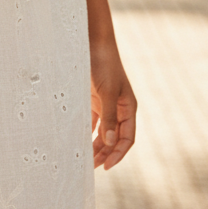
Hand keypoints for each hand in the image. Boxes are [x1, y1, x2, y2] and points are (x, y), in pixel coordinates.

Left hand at [90, 40, 136, 169]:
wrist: (92, 41)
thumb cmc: (104, 64)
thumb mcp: (107, 91)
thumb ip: (109, 117)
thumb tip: (110, 142)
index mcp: (128, 108)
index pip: (127, 138)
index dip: (119, 153)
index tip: (106, 166)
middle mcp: (119, 108)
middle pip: (114, 138)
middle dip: (105, 153)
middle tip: (91, 167)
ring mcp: (106, 104)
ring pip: (103, 131)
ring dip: (96, 145)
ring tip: (85, 159)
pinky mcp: (93, 98)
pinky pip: (92, 121)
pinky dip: (87, 131)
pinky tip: (79, 141)